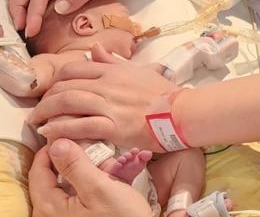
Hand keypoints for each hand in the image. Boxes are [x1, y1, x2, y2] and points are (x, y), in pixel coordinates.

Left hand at [29, 61, 174, 151]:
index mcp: (115, 70)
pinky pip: (79, 125)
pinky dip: (59, 129)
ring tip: (37, 122)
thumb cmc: (165, 93)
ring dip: (46, 112)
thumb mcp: (140, 71)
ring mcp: (110, 104)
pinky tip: (49, 134)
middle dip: (46, 99)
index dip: (56, 80)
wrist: (183, 111)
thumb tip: (94, 48)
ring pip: (67, 102)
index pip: (74, 68)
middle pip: (66, 85)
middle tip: (39, 110)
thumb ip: (114, 61)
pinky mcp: (113, 126)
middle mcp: (108, 84)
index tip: (51, 91)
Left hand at [30, 139, 152, 216]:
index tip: (74, 133)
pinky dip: (116, 178)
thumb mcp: (99, 188)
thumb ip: (75, 165)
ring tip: (135, 158)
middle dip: (95, 157)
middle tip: (114, 149)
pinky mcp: (90, 213)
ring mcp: (74, 213)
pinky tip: (136, 166)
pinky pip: (98, 190)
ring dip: (112, 166)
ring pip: (87, 179)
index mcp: (50, 206)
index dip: (55, 148)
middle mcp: (57, 211)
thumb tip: (55, 142)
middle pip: (67, 173)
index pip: (40, 169)